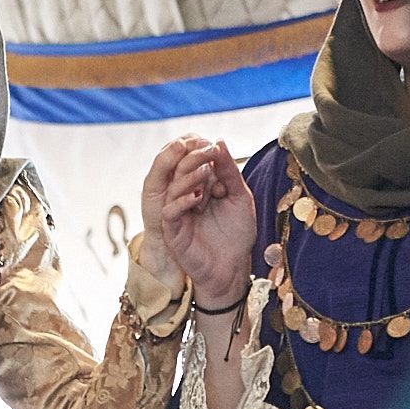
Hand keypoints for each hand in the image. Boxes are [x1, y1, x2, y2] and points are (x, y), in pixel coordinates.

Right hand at [152, 136, 255, 306]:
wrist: (233, 268)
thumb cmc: (238, 235)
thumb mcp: (239, 197)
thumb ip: (230, 172)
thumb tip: (219, 141)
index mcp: (200, 187)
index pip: (193, 162)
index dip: (200, 152)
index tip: (212, 144)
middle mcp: (186, 197)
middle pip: (179, 171)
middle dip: (192, 159)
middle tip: (207, 152)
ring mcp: (178, 214)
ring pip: (173, 188)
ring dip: (188, 177)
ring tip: (205, 172)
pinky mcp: (172, 231)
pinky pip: (170, 211)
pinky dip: (182, 201)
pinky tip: (198, 197)